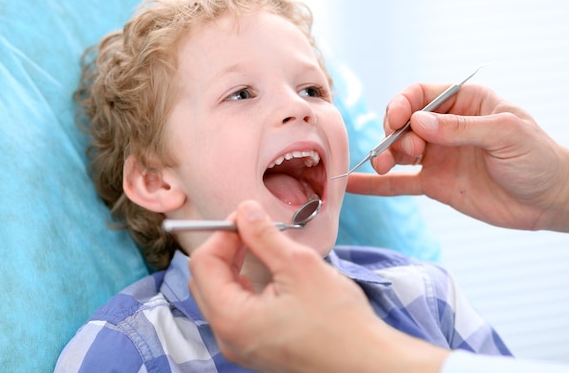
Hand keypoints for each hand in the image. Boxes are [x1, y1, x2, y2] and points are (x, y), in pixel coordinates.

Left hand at [189, 200, 447, 372]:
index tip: (247, 217)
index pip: (202, 263)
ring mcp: (242, 345)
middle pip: (205, 279)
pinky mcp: (258, 347)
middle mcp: (228, 336)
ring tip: (265, 247)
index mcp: (230, 318)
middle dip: (226, 248)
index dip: (222, 233)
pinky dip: (248, 284)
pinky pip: (239, 309)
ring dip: (237, 265)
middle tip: (254, 228)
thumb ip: (265, 236)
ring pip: (222, 293)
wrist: (366, 363)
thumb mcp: (299, 266)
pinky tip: (273, 273)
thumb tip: (245, 210)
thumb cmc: (338, 321)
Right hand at [346, 83, 568, 231]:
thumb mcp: (506, 134)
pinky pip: (400, 183)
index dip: (402, 104)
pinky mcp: (434, 183)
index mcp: (464, 103)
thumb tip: (418, 123)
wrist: (549, 200)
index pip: (420, 94)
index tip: (397, 120)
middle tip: (403, 152)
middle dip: (393, 134)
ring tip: (383, 166)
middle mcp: (445, 126)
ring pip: (398, 150)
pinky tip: (353, 185)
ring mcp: (437, 156)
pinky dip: (376, 185)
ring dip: (384, 156)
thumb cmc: (538, 158)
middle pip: (403, 122)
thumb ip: (461, 129)